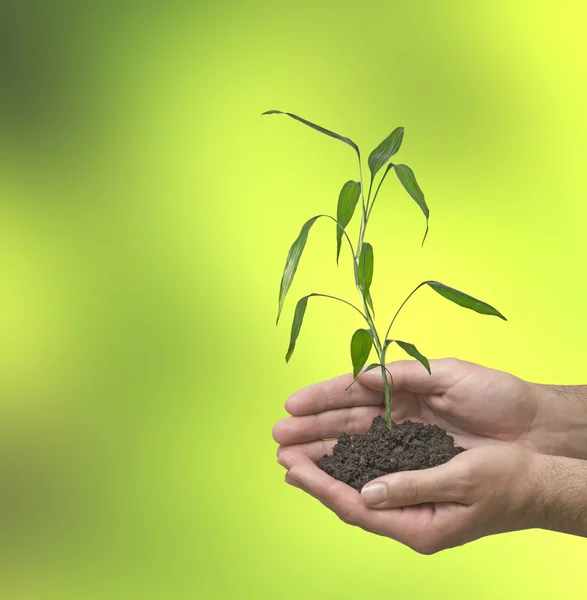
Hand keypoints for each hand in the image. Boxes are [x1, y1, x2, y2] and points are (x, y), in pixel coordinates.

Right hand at [273, 358, 556, 456]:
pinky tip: (326, 475)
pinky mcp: (415, 466)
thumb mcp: (449, 374)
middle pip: (344, 421)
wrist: (532, 428)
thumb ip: (404, 375)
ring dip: (321, 451)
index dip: (320, 397)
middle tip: (278, 436)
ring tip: (289, 457)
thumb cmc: (494, 394)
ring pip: (353, 446)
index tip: (291, 404)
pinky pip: (377, 468)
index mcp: (401, 388)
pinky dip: (350, 471)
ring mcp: (403, 441)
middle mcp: (395, 415)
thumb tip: (361, 378)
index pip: (351, 391)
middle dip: (310, 428)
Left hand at [278, 443, 539, 553]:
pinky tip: (338, 447)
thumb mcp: (461, 482)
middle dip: (314, 473)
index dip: (321, 486)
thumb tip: (367, 492)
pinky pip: (377, 472)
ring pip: (359, 482)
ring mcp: (413, 499)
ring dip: (329, 463)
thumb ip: (413, 488)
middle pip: (350, 496)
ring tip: (298, 448)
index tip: (291, 467)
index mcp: (419, 525)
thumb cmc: (509, 482)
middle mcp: (410, 516)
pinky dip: (353, 458)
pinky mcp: (418, 481)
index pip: (356, 507)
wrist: (539, 480)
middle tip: (283, 451)